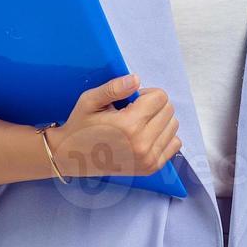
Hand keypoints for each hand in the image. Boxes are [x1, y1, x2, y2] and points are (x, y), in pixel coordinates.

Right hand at [47, 74, 181, 178]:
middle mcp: (142, 143)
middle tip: (132, 112)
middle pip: (168, 110)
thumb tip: (136, 79)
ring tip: (138, 124)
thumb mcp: (90, 101)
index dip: (146, 94)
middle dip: (153, 105)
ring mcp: (148, 158)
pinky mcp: (151, 167)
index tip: (130, 101)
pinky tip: (145, 136)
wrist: (71, 157)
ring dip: (159, 120)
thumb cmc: (80, 126)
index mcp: (129, 125)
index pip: (160, 97)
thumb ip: (114, 88)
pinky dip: (164, 136)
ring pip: (173, 126)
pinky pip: (175, 144)